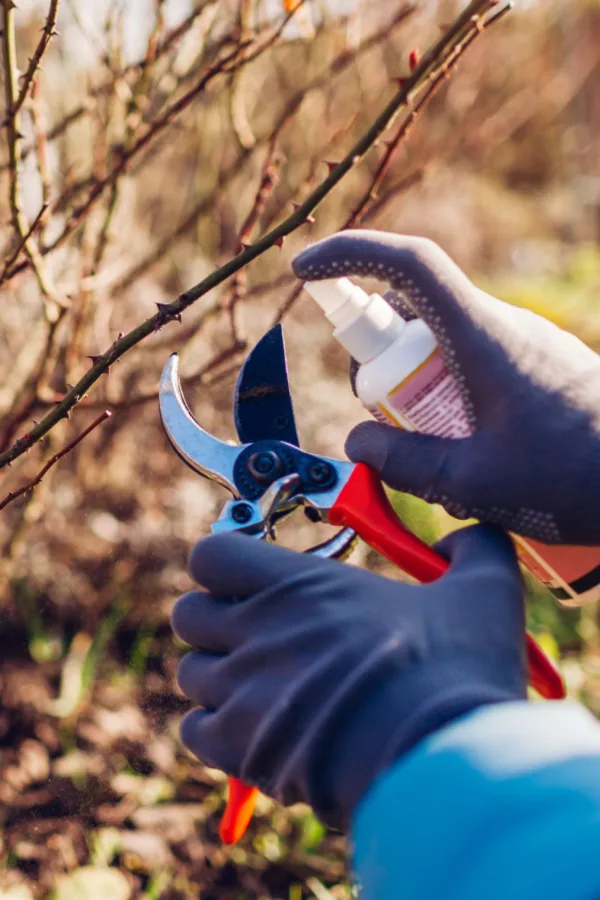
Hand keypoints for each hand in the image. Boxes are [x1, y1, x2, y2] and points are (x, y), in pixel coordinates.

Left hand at [171, 526, 525, 829]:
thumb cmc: (457, 671)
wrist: (440, 763)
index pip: (211, 554)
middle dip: (216, 622)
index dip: (224, 562)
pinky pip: (194, 731)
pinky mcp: (239, 748)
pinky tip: (260, 734)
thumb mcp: (484, 593)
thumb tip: (471, 536)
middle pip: (188, 613)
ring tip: (268, 692)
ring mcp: (242, 689)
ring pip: (191, 673)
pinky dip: (217, 733)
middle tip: (260, 637)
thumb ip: (475, 549)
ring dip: (221, 679)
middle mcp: (257, 629)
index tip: (251, 578)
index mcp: (300, 585)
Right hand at [292, 230, 599, 544]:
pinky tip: (468, 452)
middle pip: (415, 311)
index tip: (304, 272)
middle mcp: (502, 326)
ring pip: (444, 343)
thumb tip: (358, 442)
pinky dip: (449, 394)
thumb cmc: (576, 478)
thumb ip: (403, 463)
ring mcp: (524, 343)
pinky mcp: (538, 366)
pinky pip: (474, 363)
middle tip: (379, 419)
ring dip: (416, 383)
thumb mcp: (473, 482)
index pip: (408, 263)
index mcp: (482, 336)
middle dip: (378, 357)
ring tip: (431, 450)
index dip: (349, 255)